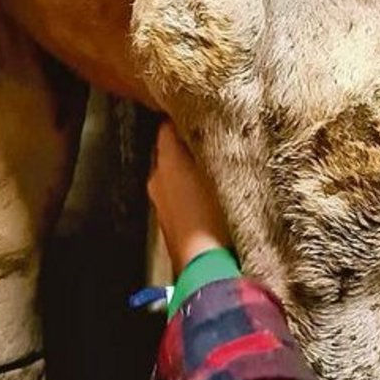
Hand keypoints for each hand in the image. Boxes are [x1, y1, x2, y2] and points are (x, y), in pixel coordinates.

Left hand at [147, 121, 231, 274]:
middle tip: (212, 140)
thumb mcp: (223, 173)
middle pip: (169, 152)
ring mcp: (159, 205)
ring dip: (189, 171)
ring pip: (173, 176)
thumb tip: (222, 129)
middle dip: (186, 146)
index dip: (183, 118)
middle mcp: (156, 180)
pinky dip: (189, 193)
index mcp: (167, 162)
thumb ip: (218, 149)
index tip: (200, 112)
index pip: (167, 128)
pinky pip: (177, 197)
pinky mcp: (167, 224)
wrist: (206, 266)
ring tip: (215, 168)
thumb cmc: (216, 217)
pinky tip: (210, 197)